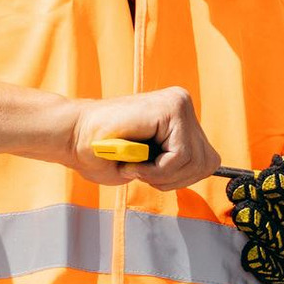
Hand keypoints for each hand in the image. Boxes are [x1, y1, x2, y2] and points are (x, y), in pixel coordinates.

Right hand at [66, 87, 220, 189]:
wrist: (73, 137)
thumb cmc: (103, 153)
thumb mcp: (151, 164)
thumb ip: (180, 163)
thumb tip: (211, 166)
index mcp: (180, 118)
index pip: (207, 161)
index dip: (180, 178)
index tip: (149, 173)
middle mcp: (183, 105)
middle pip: (207, 163)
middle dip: (175, 179)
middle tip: (142, 172)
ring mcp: (179, 103)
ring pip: (196, 161)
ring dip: (164, 176)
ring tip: (136, 165)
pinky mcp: (171, 108)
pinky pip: (182, 156)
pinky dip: (158, 170)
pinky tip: (135, 161)